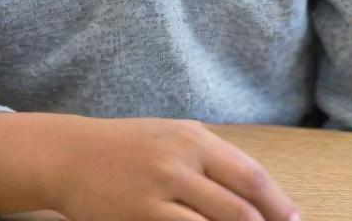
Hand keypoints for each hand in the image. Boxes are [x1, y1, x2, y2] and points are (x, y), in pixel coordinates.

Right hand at [49, 117, 298, 220]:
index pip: (251, 176)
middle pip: (240, 209)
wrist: (71, 154)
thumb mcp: (173, 138)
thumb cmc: (129, 148)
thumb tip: (259, 198)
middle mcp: (179, 161)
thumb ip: (212, 161)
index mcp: (194, 138)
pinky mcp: (139, 217)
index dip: (280, 205)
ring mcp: (158, 191)